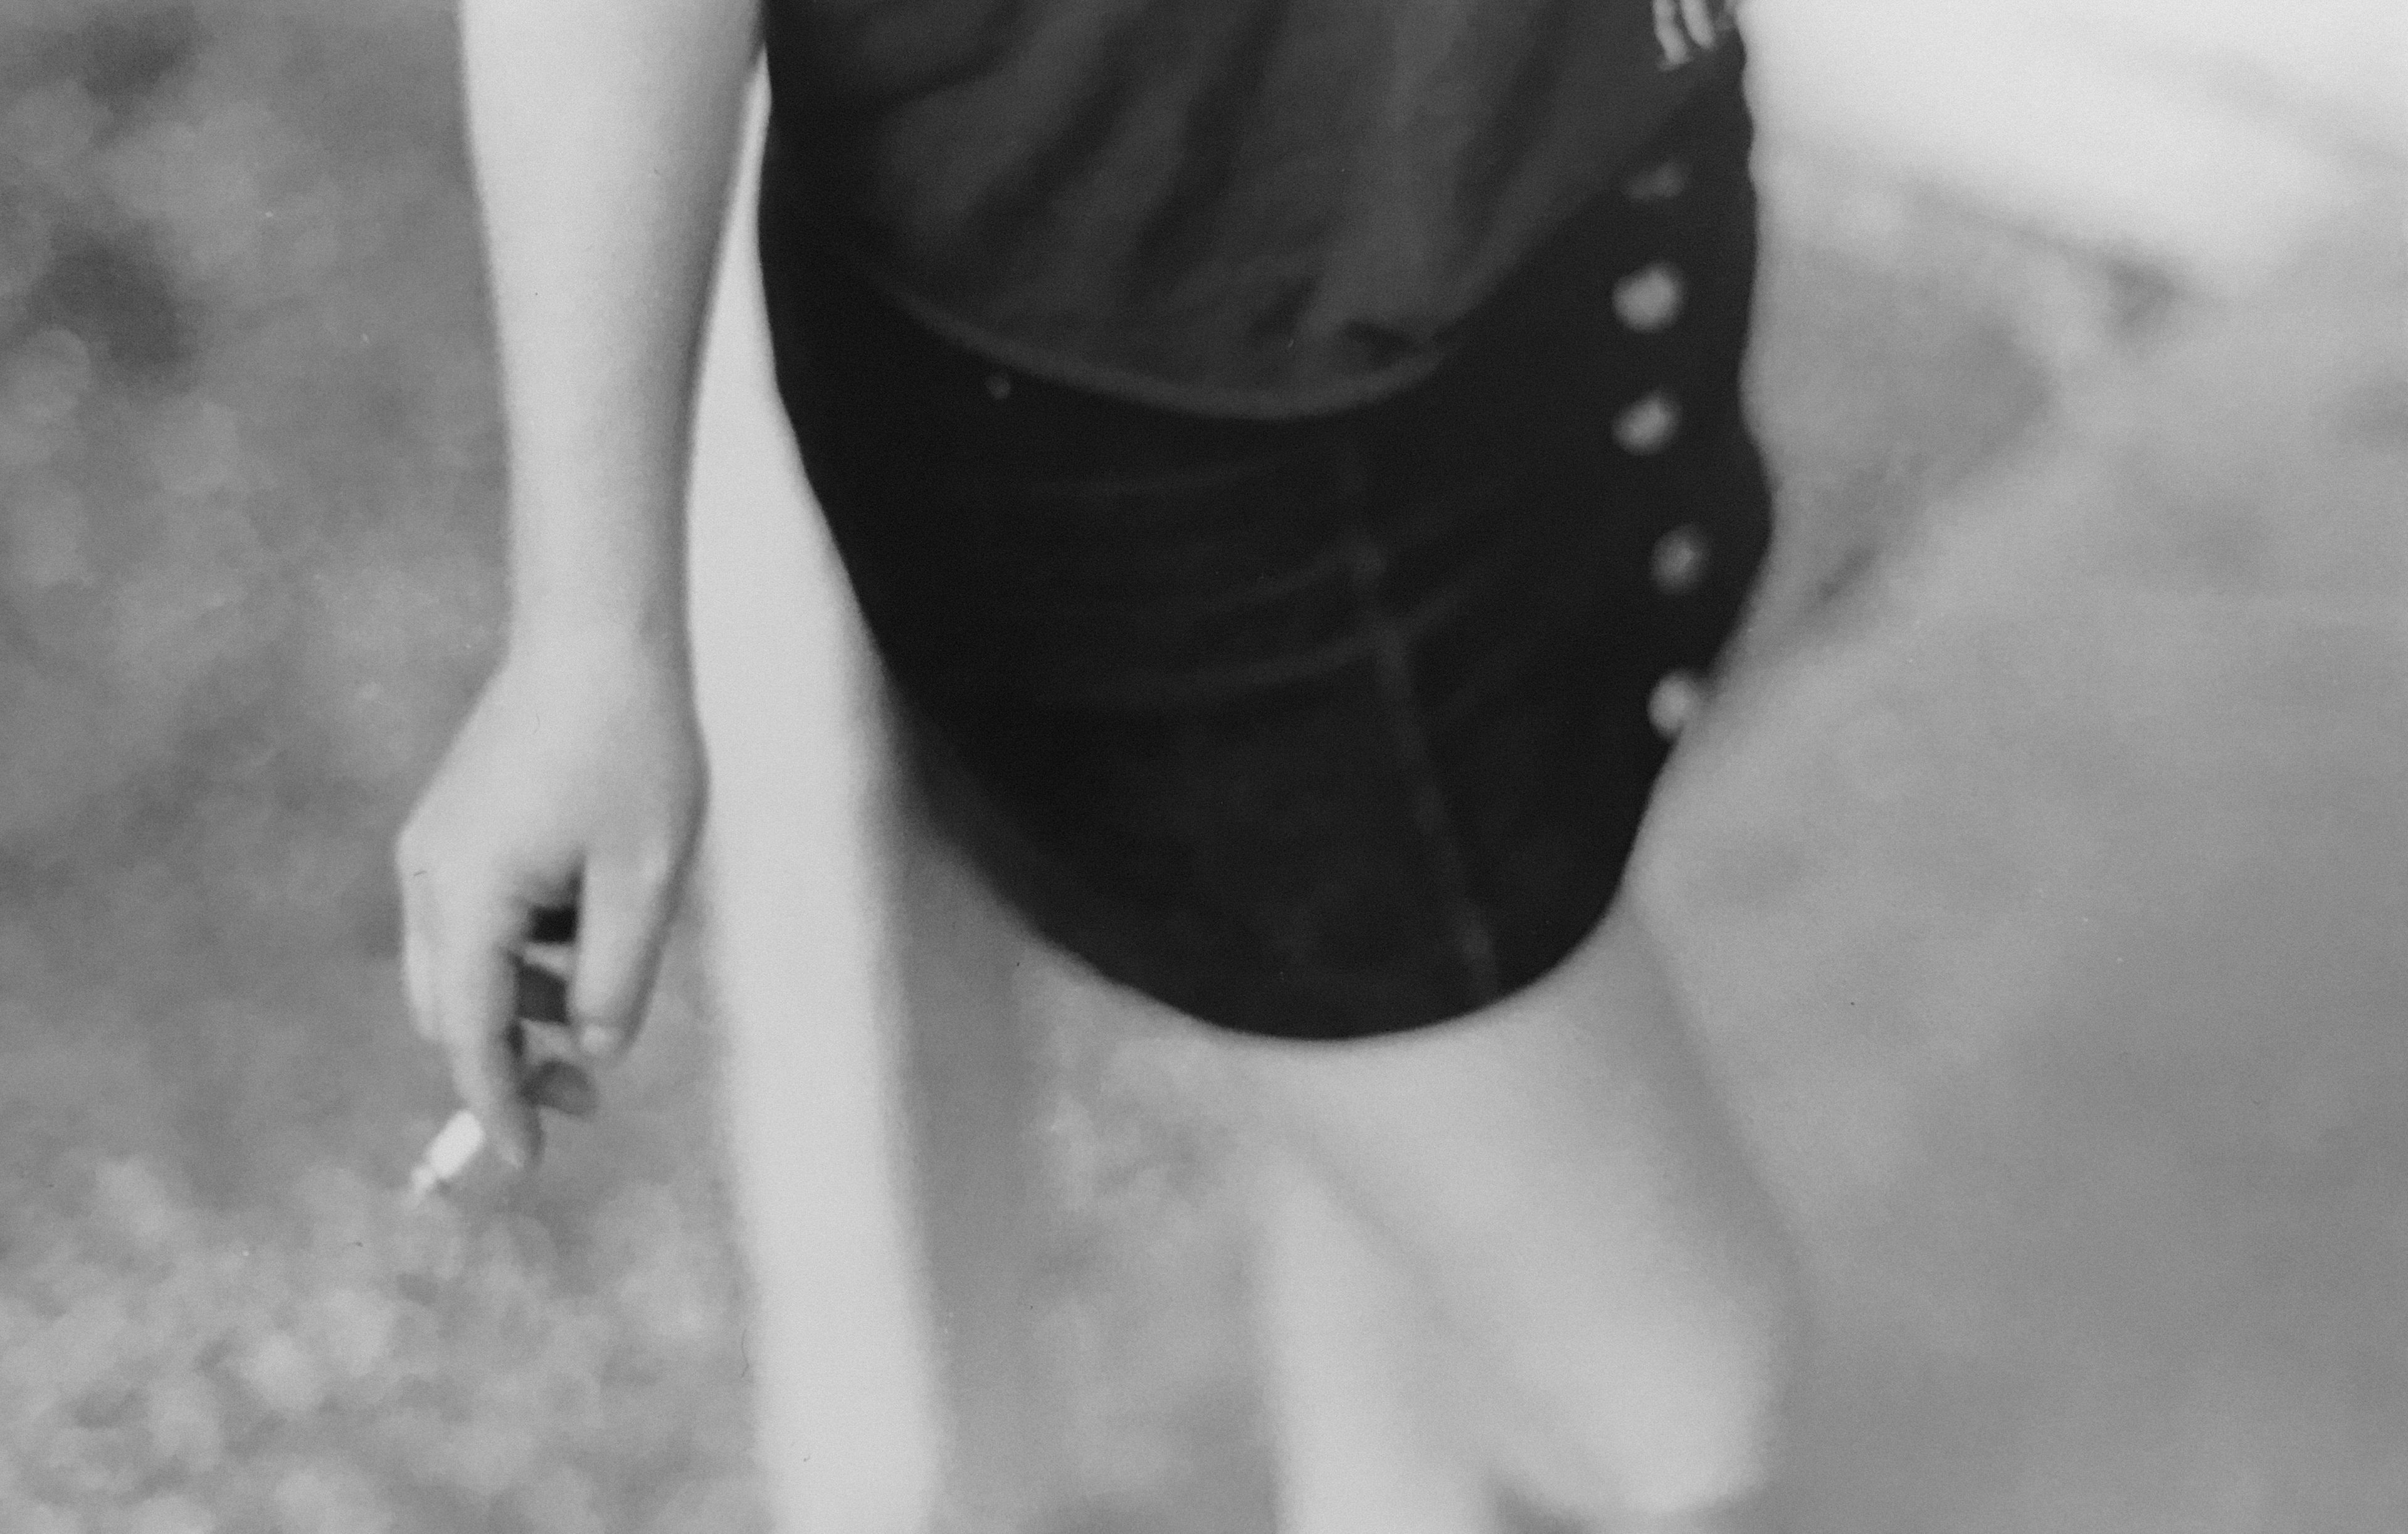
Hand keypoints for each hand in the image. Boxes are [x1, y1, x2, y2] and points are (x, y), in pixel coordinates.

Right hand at [394, 632, 704, 1170]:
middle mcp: (431, 876)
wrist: (600, 638)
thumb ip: (615, 976)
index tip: (524, 1164)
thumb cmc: (632, 750)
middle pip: (449, 1009)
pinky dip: (525, 947)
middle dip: (508, 1060)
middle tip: (591, 1092)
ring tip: (607, 989)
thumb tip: (594, 1051)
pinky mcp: (459, 826)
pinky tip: (590, 921)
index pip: (467, 1033)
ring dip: (523, 1000)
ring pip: (465, 965)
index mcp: (469, 895)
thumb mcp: (646, 879)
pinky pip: (479, 917)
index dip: (496, 1104)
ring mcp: (438, 847)